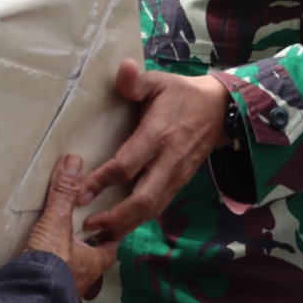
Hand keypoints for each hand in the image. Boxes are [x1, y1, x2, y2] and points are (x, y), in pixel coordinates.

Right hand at [25, 154, 119, 297]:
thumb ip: (63, 194)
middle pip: (93, 264)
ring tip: (60, 255)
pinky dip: (52, 279)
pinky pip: (55, 288)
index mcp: (93, 262)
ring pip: (75, 277)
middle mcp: (84, 281)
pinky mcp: (48, 302)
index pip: (111, 247)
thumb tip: (73, 160)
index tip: (109, 224)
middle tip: (82, 239)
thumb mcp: (55, 224)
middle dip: (89, 252)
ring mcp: (66, 295)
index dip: (112, 235)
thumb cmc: (50, 265)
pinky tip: (41, 273)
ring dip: (70, 267)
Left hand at [79, 59, 228, 241]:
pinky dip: (140, 220)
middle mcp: (169, 160)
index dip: (104, 179)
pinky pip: (159, 206)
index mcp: (159, 134)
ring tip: (100, 235)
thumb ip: (137, 80)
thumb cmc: (181, 94)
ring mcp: (177, 175)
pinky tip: (121, 227)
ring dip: (127, 224)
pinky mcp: (180, 182)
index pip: (129, 164)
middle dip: (117, 216)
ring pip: (153, 208)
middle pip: (144, 198)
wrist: (220, 109)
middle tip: (89, 225)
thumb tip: (123, 68)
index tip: (81, 192)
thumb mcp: (160, 81)